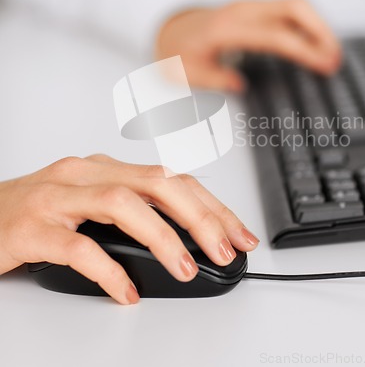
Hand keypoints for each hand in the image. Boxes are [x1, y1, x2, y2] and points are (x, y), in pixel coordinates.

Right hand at [0, 155, 258, 304]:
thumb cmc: (39, 213)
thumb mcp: (93, 203)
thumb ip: (135, 214)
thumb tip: (185, 241)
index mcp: (107, 168)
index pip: (173, 178)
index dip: (211, 205)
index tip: (238, 233)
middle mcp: (86, 174)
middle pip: (157, 182)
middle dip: (200, 216)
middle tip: (226, 249)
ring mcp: (58, 197)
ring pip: (122, 205)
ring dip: (163, 238)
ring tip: (187, 269)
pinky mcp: (31, 228)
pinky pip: (77, 247)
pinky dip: (108, 271)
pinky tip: (125, 292)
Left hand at [156, 0, 341, 91]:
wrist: (172, 31)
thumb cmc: (179, 53)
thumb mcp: (187, 73)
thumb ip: (213, 79)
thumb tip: (240, 85)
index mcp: (228, 28)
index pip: (278, 35)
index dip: (306, 50)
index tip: (327, 65)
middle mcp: (243, 11)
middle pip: (295, 7)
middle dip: (322, 30)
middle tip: (335, 59)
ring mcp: (250, 6)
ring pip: (296, 5)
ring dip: (318, 25)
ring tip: (331, 53)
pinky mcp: (256, 9)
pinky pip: (288, 10)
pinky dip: (307, 24)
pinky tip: (315, 43)